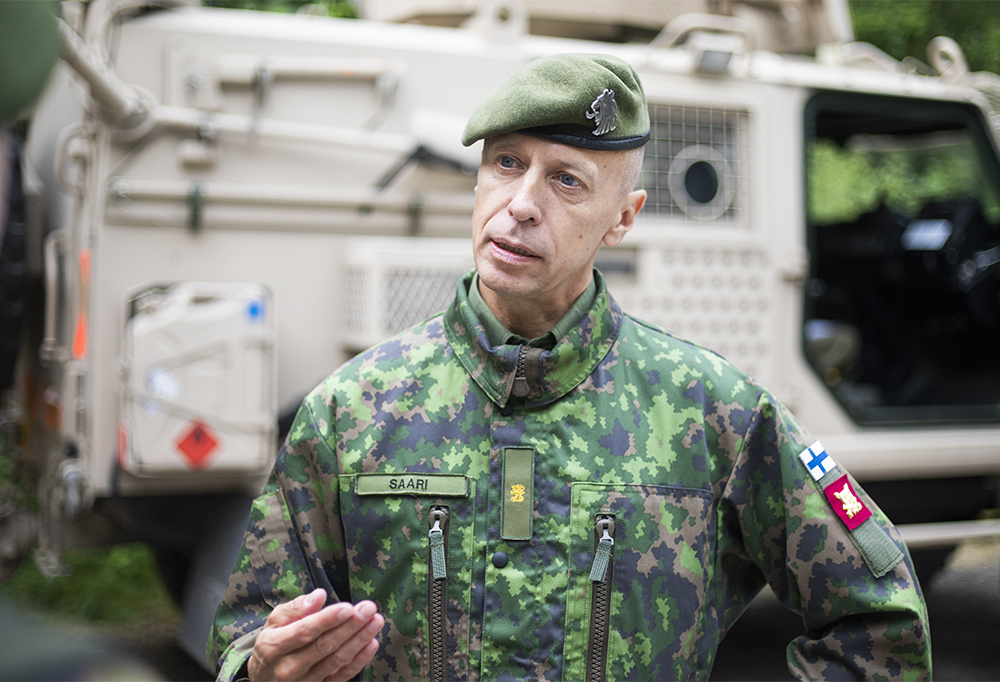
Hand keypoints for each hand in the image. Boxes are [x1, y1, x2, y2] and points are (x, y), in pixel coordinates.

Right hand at [248, 589, 383, 681]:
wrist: (265, 677)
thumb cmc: (274, 641)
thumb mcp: (275, 621)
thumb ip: (296, 608)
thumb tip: (319, 596)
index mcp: (274, 647)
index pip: (304, 632)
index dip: (327, 620)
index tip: (348, 607)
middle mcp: (288, 668)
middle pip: (324, 646)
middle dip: (350, 626)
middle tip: (369, 608)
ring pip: (336, 660)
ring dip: (359, 640)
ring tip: (376, 621)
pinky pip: (342, 676)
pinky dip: (359, 661)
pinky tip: (371, 644)